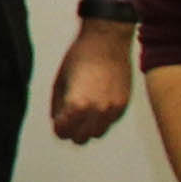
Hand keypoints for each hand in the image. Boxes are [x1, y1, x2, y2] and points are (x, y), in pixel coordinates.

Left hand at [51, 20, 139, 144]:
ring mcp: (112, 109)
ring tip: (83, 112)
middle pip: (80, 138)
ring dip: (87, 127)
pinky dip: (101, 119)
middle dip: (71, 130)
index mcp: (77, 105)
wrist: (107, 42)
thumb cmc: (79, 58)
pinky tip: (96, 104)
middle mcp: (97, 111)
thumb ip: (57, 106)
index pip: (63, 132)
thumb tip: (58, 121)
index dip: (58, 128)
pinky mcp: (123, 105)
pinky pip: (110, 122)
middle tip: (68, 119)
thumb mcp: (59, 82)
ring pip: (96, 134)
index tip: (58, 121)